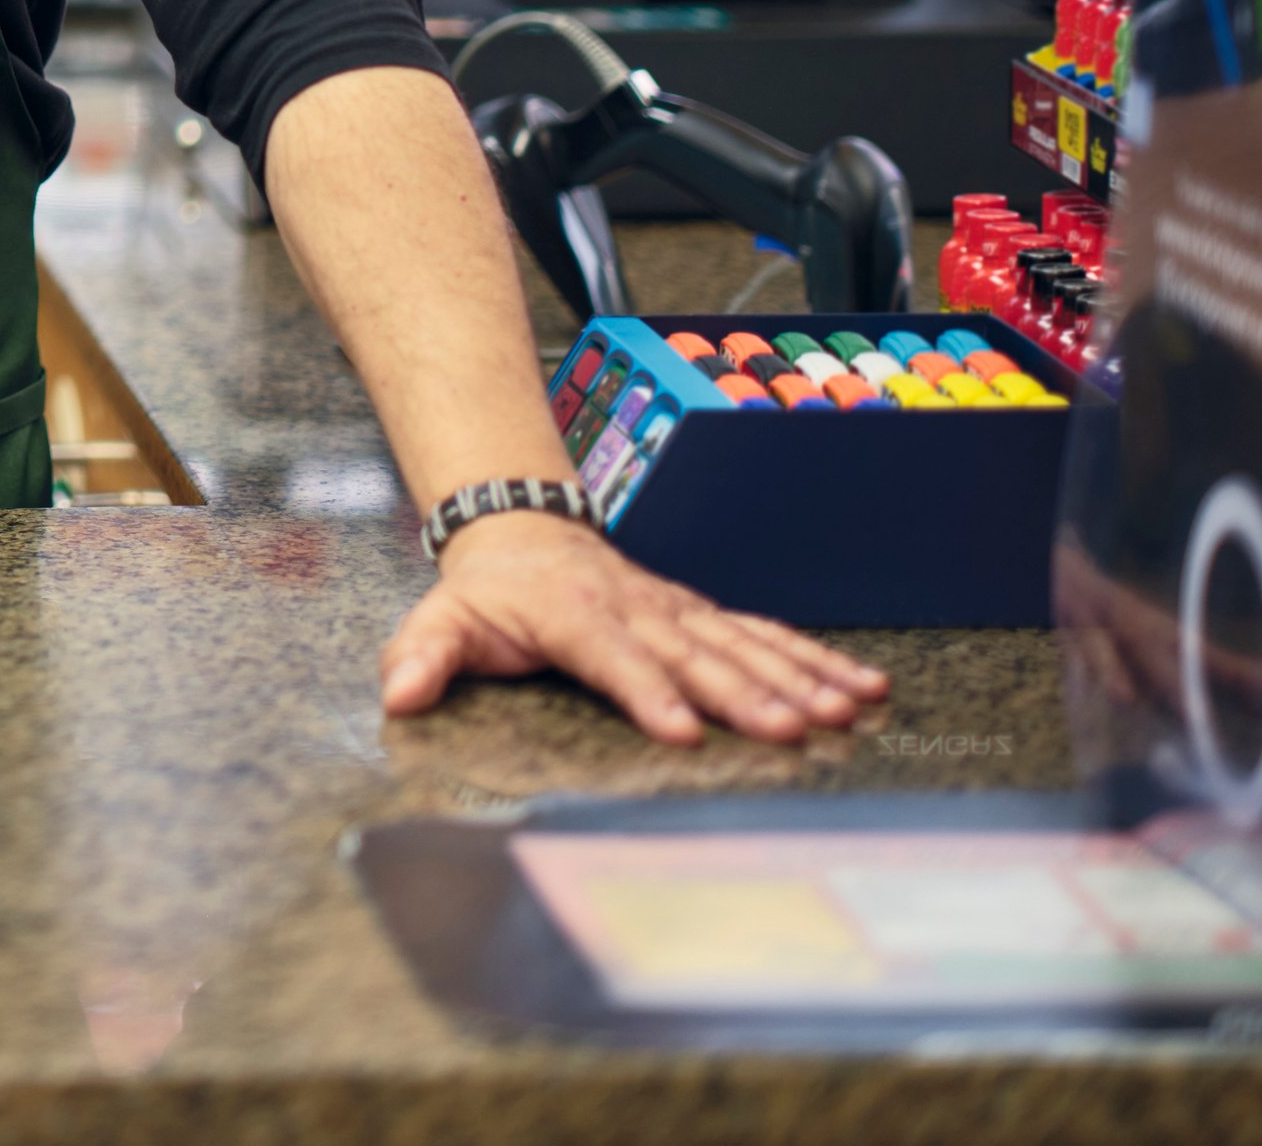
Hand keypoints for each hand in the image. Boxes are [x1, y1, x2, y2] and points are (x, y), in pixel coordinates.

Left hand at [380, 511, 889, 744]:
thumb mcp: (441, 619)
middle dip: (744, 694)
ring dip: (797, 678)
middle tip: (790, 732)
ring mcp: (676, 610)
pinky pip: (765, 636)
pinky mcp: (702, 616)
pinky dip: (816, 660)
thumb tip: (398, 695)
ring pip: (743, 643)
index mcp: (572, 613)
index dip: (646, 691)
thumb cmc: (484, 591)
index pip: (611, 656)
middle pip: (693, 654)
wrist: (522, 529)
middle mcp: (635, 608)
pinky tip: (863, 688)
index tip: (682, 731)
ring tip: (848, 710)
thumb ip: (421, 657)